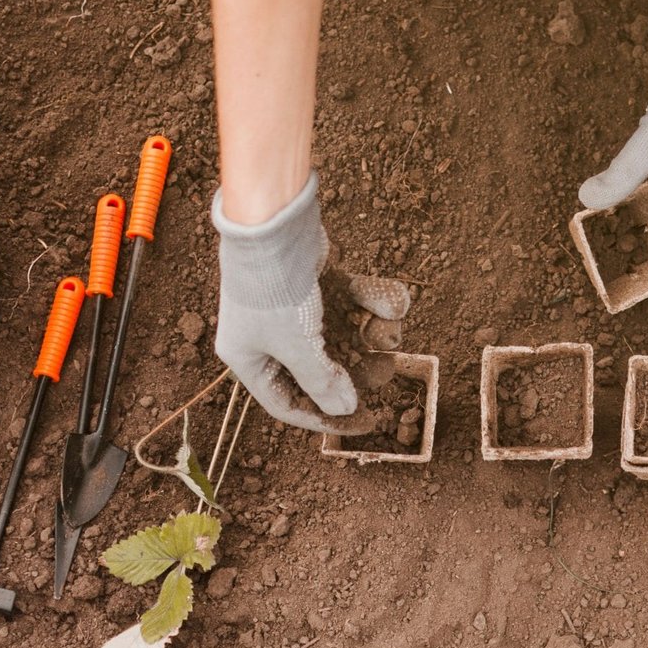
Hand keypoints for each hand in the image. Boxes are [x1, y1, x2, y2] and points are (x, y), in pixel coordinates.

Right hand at [214, 173, 410, 432]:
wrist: (275, 226)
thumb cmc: (275, 294)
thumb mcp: (298, 348)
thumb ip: (322, 382)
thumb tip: (344, 409)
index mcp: (251, 359)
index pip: (289, 403)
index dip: (327, 418)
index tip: (367, 420)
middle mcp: (270, 334)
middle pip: (322, 368)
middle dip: (359, 369)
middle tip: (387, 369)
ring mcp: (295, 305)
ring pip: (342, 332)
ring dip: (373, 334)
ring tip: (393, 333)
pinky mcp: (318, 278)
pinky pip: (351, 299)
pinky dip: (375, 301)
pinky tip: (396, 304)